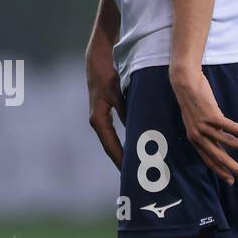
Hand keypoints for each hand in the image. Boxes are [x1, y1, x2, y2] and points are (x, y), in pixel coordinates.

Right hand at [86, 32, 124, 168]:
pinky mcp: (105, 112)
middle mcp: (97, 121)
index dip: (121, 162)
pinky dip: (124, 141)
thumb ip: (127, 112)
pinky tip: (135, 146)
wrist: (96, 58)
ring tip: (137, 167)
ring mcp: (100, 117)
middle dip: (123, 162)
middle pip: (111, 148)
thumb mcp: (118, 94)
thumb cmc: (107, 74)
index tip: (131, 176)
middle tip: (136, 179)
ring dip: (124, 152)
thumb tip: (140, 131)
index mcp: (98, 119)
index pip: (110, 147)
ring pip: (113, 141)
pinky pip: (115, 133)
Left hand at [170, 67, 237, 184]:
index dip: (220, 170)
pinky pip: (233, 128)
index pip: (208, 159)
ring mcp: (204, 126)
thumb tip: (224, 142)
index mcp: (194, 139)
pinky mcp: (212, 116)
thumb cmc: (194, 102)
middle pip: (219, 156)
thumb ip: (209, 134)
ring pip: (230, 142)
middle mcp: (198, 136)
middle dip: (234, 169)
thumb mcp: (198, 122)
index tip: (231, 180)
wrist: (185, 84)